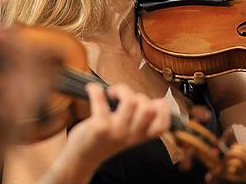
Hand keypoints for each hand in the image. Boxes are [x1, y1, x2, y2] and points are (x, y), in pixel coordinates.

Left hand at [43, 84, 170, 182]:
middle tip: (125, 96)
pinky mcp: (99, 127)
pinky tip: (93, 89)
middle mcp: (131, 136)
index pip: (162, 125)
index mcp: (141, 137)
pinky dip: (95, 90)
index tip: (152, 99)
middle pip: (148, 108)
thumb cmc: (105, 140)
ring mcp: (116, 132)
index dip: (162, 109)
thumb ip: (141, 121)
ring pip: (130, 101)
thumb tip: (159, 101)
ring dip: (121, 89)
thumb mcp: (129, 134)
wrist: (83, 156)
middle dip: (138, 95)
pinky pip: (100, 100)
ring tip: (112, 92)